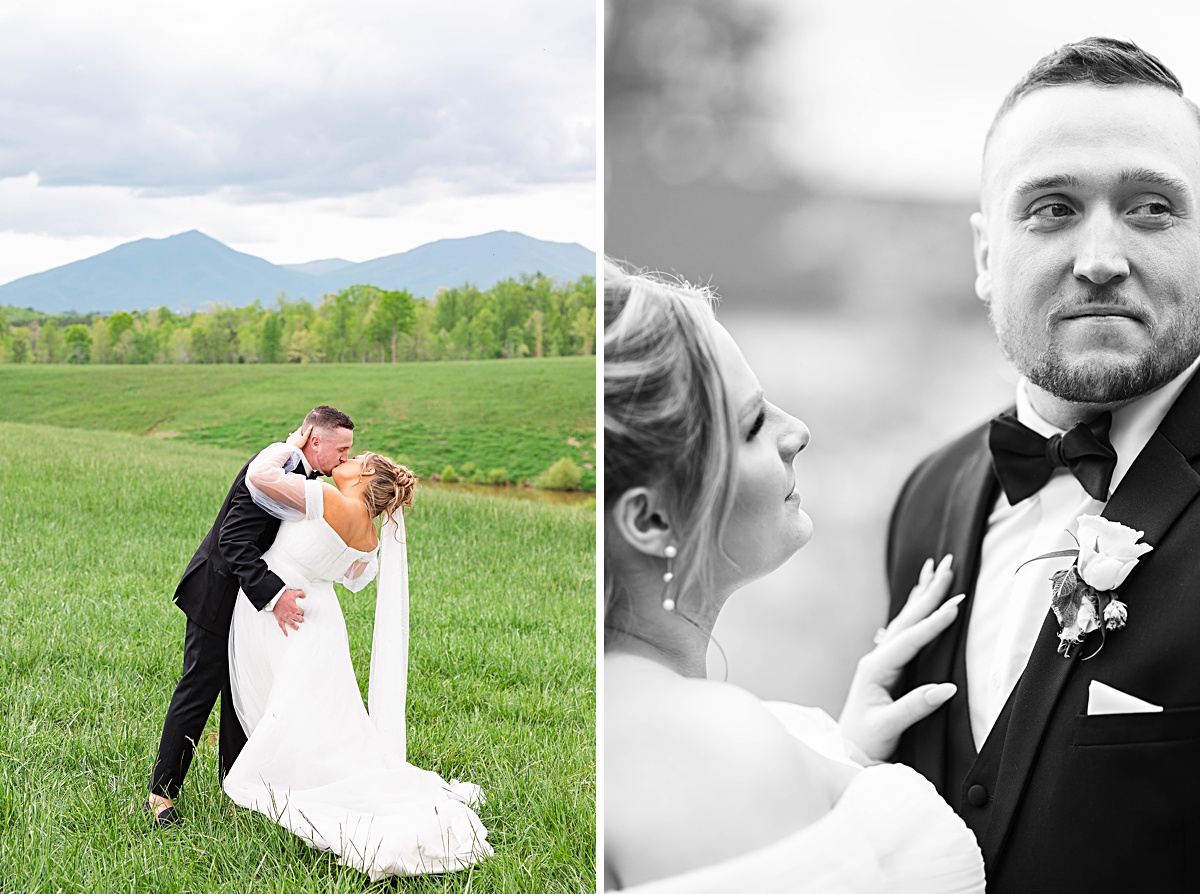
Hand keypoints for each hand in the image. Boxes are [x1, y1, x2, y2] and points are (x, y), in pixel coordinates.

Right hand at [272, 588, 306, 635]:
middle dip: (300, 620)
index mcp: (295, 609)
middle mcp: (291, 614)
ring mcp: (285, 617)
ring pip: (292, 624)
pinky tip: (286, 635)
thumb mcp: (294, 592)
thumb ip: (301, 593)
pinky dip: (284, 631)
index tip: (302, 613)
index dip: (302, 613)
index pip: (301, 612)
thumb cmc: (284, 595)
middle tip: (302, 621)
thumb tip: (304, 596)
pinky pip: (282, 626)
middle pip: (298, 619)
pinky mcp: (279, 619)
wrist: (274, 597)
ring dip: (295, 626)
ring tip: (298, 628)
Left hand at [286, 425, 311, 448]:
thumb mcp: (304, 438)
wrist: (290, 449)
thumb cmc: (298, 444)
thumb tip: (311, 426)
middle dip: (300, 432)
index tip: (306, 427)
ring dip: (297, 435)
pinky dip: (293, 439)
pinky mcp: (288, 440)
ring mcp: (290, 437)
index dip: (303, 427)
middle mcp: (293, 433)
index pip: (301, 428)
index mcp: (297, 432)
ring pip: (294, 435)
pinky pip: (291, 438)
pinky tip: (294, 441)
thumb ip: (307, 432)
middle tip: (304, 433)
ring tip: (300, 438)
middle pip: (297, 431)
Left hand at [838, 555, 962, 762]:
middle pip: (908, 619)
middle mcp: (877, 659)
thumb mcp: (888, 727)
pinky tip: (921, 600)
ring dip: (923, 595)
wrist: (848, 753)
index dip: (934, 622)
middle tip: (949, 564)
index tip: (956, 604)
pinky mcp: (888, 668)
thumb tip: (948, 688)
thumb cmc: (865, 743)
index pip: (910, 639)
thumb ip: (915, 707)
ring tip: (936, 569)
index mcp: (876, 669)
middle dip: (929, 592)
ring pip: (906, 620)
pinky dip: (916, 612)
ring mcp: (882, 661)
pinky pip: (906, 631)